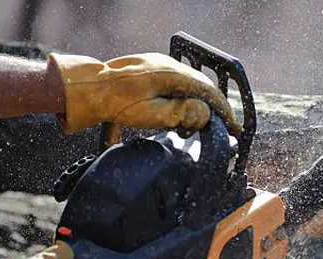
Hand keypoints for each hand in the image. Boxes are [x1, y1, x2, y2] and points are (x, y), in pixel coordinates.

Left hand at [48, 52, 241, 135]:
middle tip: (218, 129)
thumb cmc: (115, 103)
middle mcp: (168, 65)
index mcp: (172, 74)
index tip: (234, 127)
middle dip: (211, 109)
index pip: (209, 92)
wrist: (87, 90)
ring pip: (188, 86)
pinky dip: (182, 100)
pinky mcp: (149, 71)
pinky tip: (176, 115)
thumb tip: (205, 113)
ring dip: (194, 106)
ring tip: (191, 128)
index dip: (224, 112)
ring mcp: (158, 65)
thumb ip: (183, 114)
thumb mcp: (153, 115)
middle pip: (201, 87)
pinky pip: (175, 84)